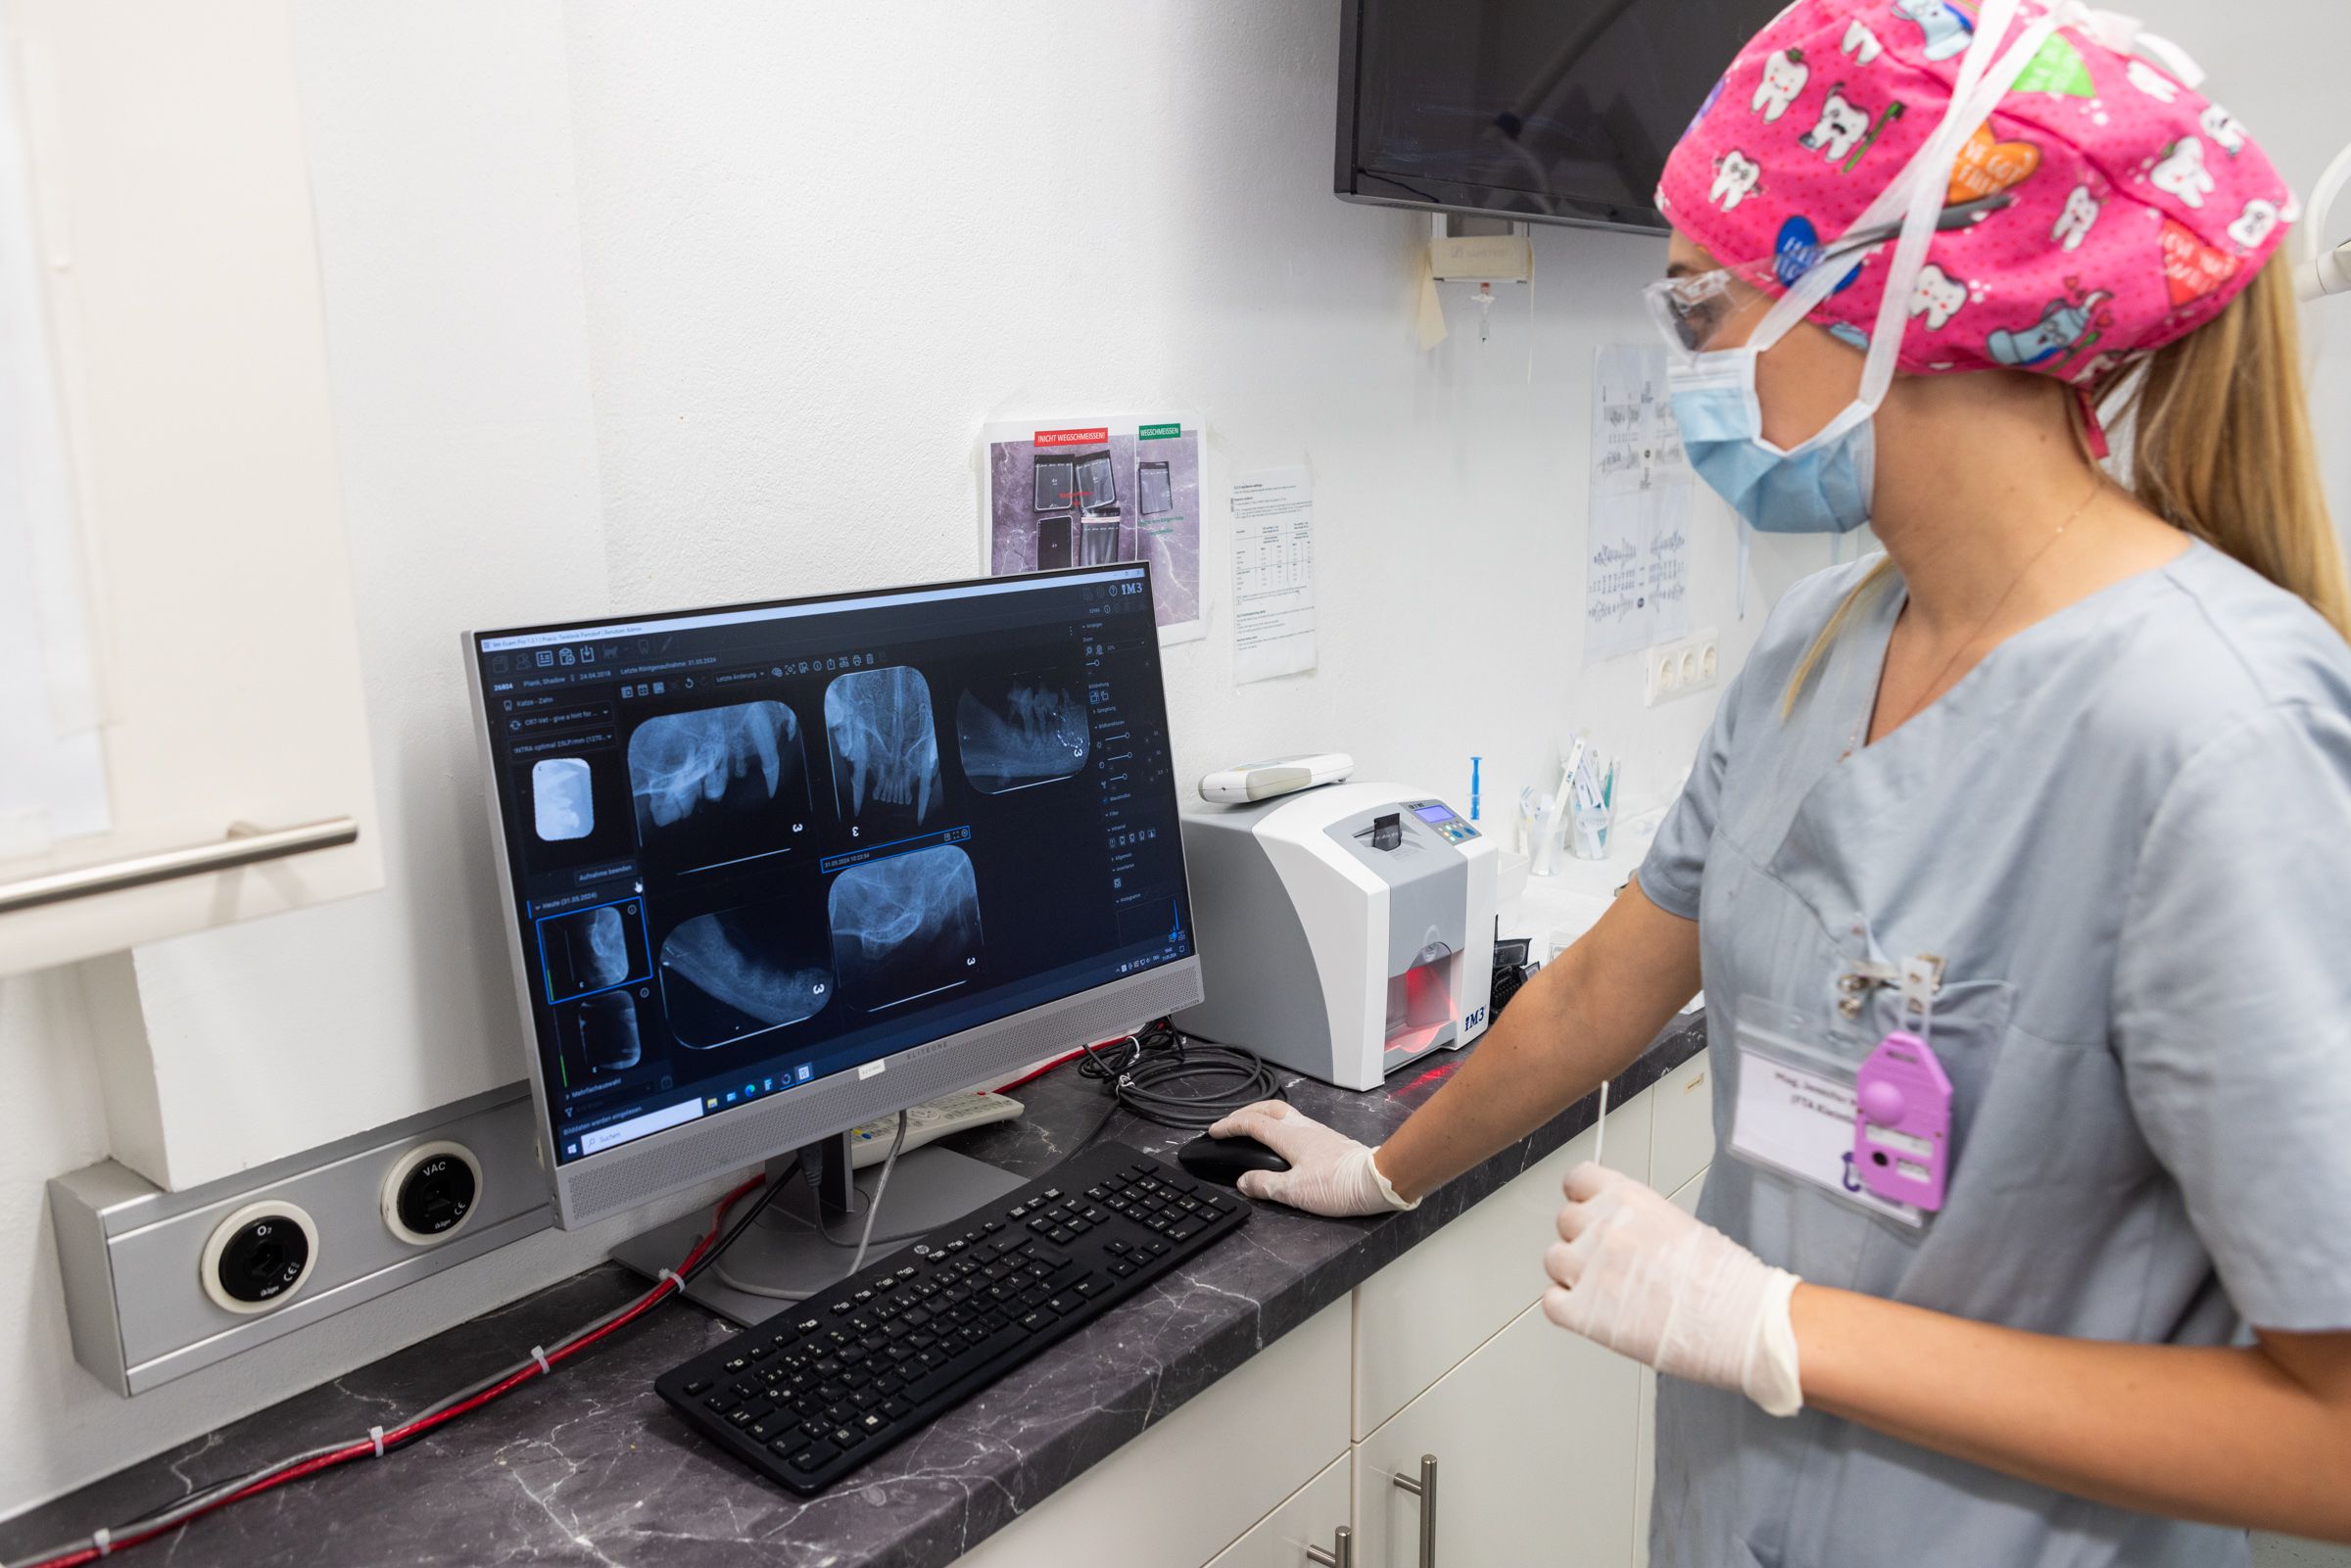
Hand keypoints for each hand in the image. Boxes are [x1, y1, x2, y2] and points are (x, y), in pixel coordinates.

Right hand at [1204, 1102, 1418, 1215]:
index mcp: (1289, 1136)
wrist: (1375, 1181)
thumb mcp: (1294, 1191)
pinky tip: (1282, 1139)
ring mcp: (1317, 1131)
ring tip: (1253, 1127)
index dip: (1229, 1126)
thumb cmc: (1337, 1185)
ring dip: (1263, 1115)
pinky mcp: (1328, 1140)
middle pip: (1268, 1108)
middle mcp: (1302, 1127)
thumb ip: (1265, 1184)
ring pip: (1284, 1113)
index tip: (1214, 1131)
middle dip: (1245, 1111)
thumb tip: (1244, 1181)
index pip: (1251, 1123)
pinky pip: (1296, 1123)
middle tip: (1231, 1122)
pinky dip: (1280, 1124)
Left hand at [1541, 1162, 1802, 1415]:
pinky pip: (1552, 1302)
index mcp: (1629, 1199)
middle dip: (1583, 1239)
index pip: (1578, 1180)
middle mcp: (1603, 1227)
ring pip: (1554, 1260)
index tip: (1588, 1209)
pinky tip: (1596, 1313)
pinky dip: (1568, 1309)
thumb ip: (1639, 1220)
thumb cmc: (1726, 1282)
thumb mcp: (1680, 1225)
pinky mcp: (1583, 1313)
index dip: (1582, 1198)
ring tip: (1607, 1291)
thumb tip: (1620, 1226)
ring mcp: (1589, 1269)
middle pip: (1566, 1221)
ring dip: (1573, 1273)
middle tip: (1610, 1262)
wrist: (1743, 1324)